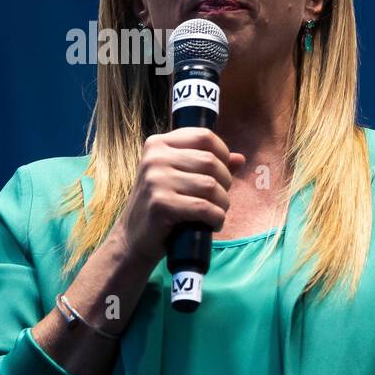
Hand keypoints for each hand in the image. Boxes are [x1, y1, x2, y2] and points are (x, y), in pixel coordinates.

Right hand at [113, 127, 245, 267]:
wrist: (134, 238)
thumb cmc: (163, 205)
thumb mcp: (182, 179)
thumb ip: (208, 167)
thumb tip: (240, 158)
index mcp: (159, 144)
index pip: (204, 136)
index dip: (223, 154)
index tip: (222, 174)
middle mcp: (155, 157)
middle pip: (211, 161)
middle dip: (225, 184)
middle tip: (219, 200)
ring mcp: (155, 180)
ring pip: (211, 185)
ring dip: (222, 204)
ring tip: (216, 214)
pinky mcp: (160, 204)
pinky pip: (204, 207)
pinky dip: (216, 218)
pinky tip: (212, 225)